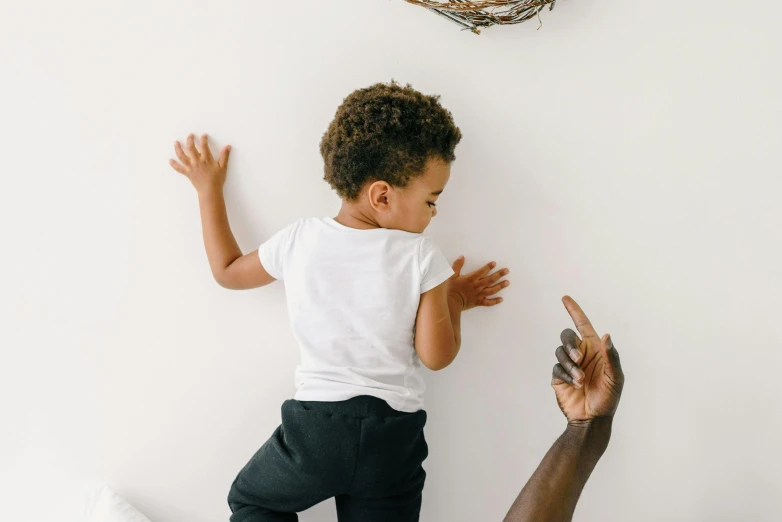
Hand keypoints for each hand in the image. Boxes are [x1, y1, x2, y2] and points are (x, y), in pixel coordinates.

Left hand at [169, 133, 231, 193]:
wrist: (210, 191)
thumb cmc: (217, 180)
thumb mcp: (223, 167)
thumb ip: (224, 156)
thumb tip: (228, 146)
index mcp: (206, 159)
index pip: (203, 145)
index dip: (203, 139)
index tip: (204, 136)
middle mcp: (197, 161)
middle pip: (190, 147)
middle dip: (190, 140)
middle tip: (190, 135)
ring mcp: (191, 167)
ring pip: (182, 156)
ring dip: (178, 148)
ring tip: (176, 142)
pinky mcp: (187, 173)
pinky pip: (178, 168)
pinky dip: (174, 164)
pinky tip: (170, 160)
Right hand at [447, 256, 509, 310]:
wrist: (450, 302)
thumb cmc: (450, 289)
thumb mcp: (451, 275)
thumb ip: (457, 266)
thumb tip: (462, 257)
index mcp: (470, 279)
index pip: (482, 271)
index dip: (488, 267)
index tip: (494, 263)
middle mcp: (477, 286)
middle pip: (490, 279)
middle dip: (499, 274)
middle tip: (507, 271)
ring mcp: (478, 294)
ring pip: (491, 290)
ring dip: (500, 286)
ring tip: (507, 282)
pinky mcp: (478, 302)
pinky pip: (488, 302)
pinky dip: (495, 301)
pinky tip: (501, 299)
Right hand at [551, 296, 623, 422]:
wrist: (593, 419)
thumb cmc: (608, 398)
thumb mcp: (616, 377)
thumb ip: (611, 356)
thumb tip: (606, 335)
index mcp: (595, 349)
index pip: (582, 325)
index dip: (574, 310)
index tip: (565, 298)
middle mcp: (580, 353)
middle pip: (567, 335)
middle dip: (571, 344)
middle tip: (579, 358)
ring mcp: (568, 364)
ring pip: (560, 351)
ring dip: (571, 364)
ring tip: (581, 379)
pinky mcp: (559, 376)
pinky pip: (557, 367)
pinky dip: (567, 375)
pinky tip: (576, 384)